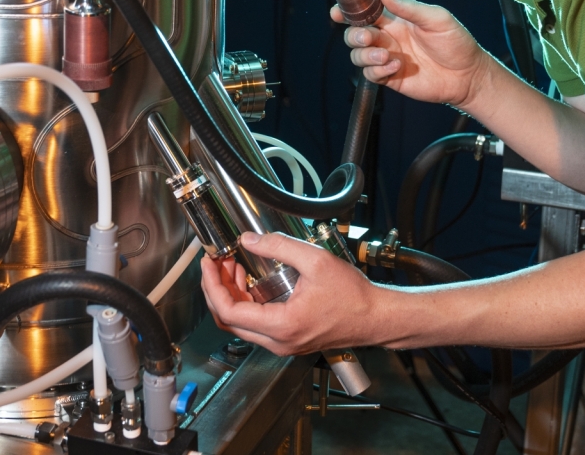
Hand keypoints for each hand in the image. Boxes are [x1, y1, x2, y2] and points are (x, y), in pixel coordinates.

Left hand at [198, 232, 383, 355]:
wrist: (375, 317)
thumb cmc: (353, 296)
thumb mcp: (315, 261)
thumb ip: (278, 246)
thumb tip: (248, 240)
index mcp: (281, 325)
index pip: (228, 312)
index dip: (212, 286)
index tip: (209, 264)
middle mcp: (278, 341)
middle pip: (228, 321)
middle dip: (217, 289)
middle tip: (217, 263)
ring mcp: (282, 344)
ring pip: (240, 325)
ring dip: (231, 296)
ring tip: (233, 268)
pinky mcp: (287, 340)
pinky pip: (255, 325)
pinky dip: (246, 303)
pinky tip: (250, 282)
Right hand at [334, 0, 491, 108]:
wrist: (468, 74)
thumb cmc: (456, 43)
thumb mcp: (436, 18)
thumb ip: (409, 8)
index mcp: (396, 20)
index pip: (366, 12)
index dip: (349, 11)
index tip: (338, 11)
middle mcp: (388, 38)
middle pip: (355, 34)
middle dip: (355, 35)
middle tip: (368, 38)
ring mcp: (387, 58)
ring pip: (358, 55)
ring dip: (365, 55)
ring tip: (386, 56)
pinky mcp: (390, 77)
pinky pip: (370, 74)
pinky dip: (378, 70)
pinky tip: (396, 66)